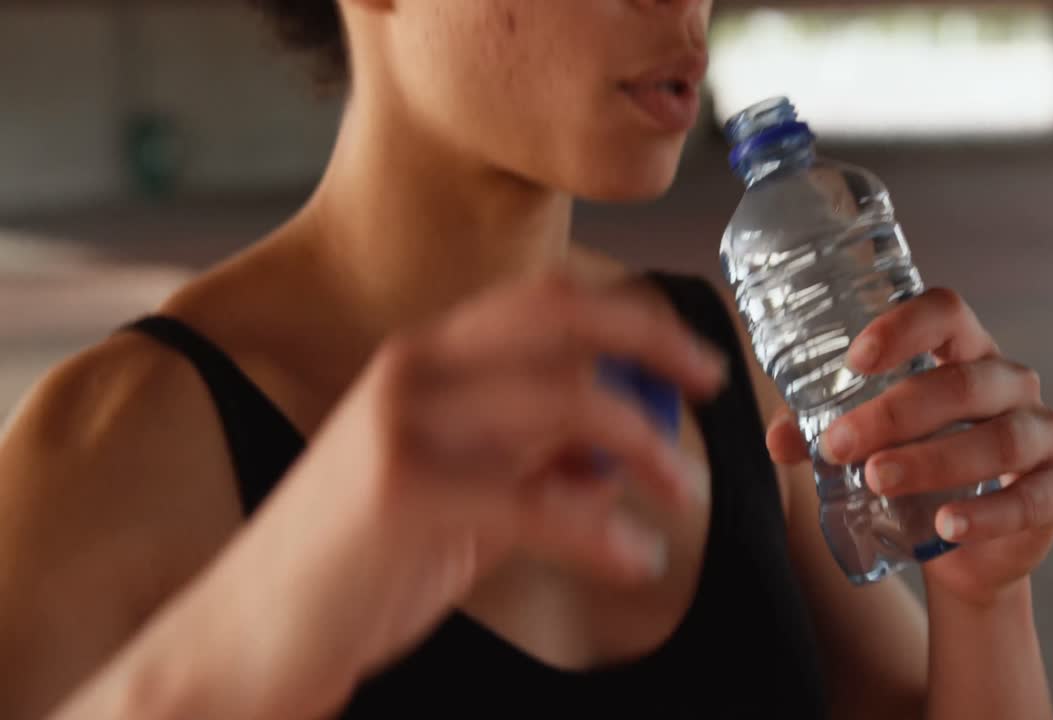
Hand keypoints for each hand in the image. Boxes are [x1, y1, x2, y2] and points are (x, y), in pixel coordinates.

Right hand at [200, 271, 723, 711]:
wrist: (255, 630)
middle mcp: (414, 369)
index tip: (691, 358)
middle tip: (712, 387)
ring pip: (562, 400)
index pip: (546, 301)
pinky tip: (636, 560)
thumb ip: (528, 459)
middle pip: (561, 322)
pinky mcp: (403, 492)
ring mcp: (403, 424)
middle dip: (652, 344)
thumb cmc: (360, 557)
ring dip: (642, 445)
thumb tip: (613, 453)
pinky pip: (538, 500)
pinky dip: (602, 531)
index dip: (631, 317)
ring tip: (680, 495)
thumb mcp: (456, 490)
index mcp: (427, 358)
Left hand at [763, 288, 1052, 606]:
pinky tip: (946, 526)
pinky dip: (987, 514)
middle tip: (838, 444)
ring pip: (998, 438)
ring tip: (877, 480)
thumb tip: (777, 440)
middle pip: (962, 382)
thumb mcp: (863, 442)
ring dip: (933, 460)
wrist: (960, 546)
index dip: (903, 327)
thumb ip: (818, 432)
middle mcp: (1010, 381)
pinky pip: (1031, 498)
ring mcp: (1043, 432)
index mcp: (963, 351)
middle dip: (895, 413)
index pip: (945, 313)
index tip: (855, 358)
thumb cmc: (909, 464)